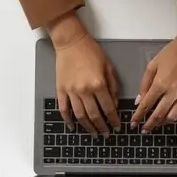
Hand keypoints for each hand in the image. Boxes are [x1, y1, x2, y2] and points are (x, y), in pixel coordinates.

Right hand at [50, 15, 119, 136]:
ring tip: (93, 133)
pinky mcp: (60, 90)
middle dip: (101, 127)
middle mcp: (84, 90)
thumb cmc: (91, 52)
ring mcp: (70, 91)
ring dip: (87, 127)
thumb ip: (113, 87)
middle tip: (106, 134)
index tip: (116, 126)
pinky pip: (63, 109)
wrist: (71, 42)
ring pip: (79, 116)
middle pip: (94, 115)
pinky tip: (73, 126)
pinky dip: (68, 120)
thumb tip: (114, 105)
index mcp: (98, 84)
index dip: (113, 120)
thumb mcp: (108, 67)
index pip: (108, 108)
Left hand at [131, 20, 176, 133]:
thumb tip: (139, 100)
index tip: (134, 124)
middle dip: (149, 124)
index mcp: (159, 84)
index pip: (146, 105)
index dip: (138, 116)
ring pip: (173, 116)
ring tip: (158, 125)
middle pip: (158, 114)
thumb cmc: (172, 53)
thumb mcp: (152, 65)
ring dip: (163, 123)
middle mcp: (172, 92)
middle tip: (144, 129)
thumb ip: (144, 84)